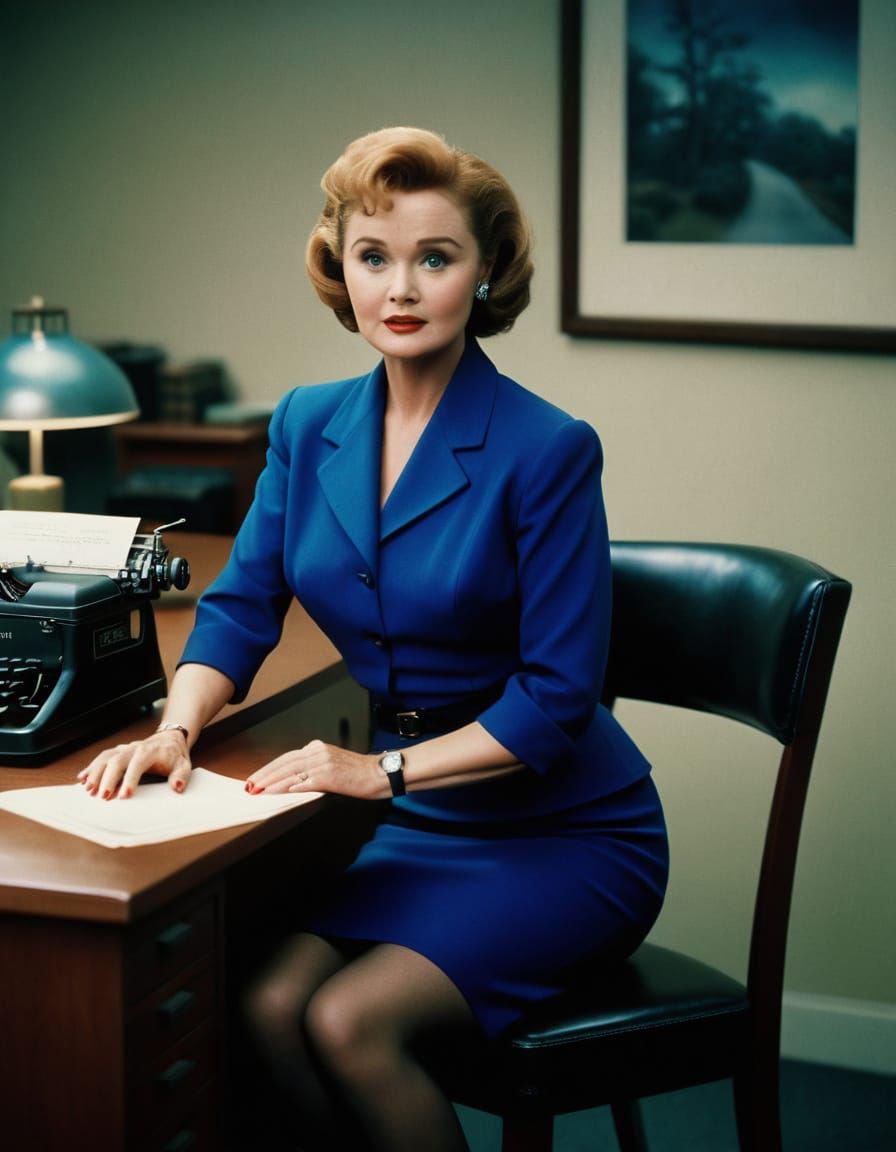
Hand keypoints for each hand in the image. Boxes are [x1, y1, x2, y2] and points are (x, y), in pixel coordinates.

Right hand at [77, 729, 191, 798]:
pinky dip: (91, 768)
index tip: (124, 796)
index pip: (138, 764)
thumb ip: (181, 775)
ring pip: (106, 757)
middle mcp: (134, 748)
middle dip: (108, 778)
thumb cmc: (175, 756)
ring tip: (88, 789)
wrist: (169, 739)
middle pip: (117, 760)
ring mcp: (124, 749)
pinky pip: (102, 757)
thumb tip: (177, 786)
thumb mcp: (183, 765)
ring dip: (96, 773)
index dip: (130, 779)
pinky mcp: (118, 752)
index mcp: (150, 751)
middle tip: (102, 797)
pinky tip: (82, 779)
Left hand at [245, 740, 385, 799]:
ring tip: (258, 791)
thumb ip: (313, 765)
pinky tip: (278, 793)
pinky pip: (303, 782)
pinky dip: (288, 788)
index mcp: (317, 747)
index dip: (269, 768)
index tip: (256, 777)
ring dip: (271, 783)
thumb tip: (294, 779)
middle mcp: (318, 752)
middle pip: (284, 763)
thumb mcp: (333, 761)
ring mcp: (323, 763)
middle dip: (264, 775)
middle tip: (249, 785)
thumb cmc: (358, 772)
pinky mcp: (328, 775)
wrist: (378, 773)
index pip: (286, 757)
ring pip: (290, 772)